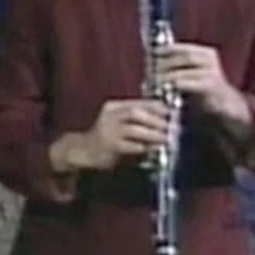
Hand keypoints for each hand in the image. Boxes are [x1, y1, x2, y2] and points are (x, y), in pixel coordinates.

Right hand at [51, 99, 173, 171]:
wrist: (83, 151)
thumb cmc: (106, 137)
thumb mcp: (118, 122)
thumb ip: (136, 119)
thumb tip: (163, 119)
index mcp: (113, 107)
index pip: (138, 103)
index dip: (156, 106)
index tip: (171, 112)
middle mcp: (109, 116)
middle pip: (136, 113)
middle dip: (156, 119)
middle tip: (172, 126)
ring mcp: (108, 131)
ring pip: (134, 129)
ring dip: (152, 134)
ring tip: (166, 138)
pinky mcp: (109, 146)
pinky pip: (129, 145)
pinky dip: (142, 146)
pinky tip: (152, 149)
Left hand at [155, 42, 247, 121]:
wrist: (225, 106)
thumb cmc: (202, 90)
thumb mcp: (189, 75)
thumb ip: (175, 68)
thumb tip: (151, 66)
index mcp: (205, 54)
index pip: (183, 48)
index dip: (167, 49)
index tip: (152, 53)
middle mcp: (210, 61)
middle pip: (183, 57)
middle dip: (164, 64)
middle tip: (150, 72)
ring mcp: (212, 73)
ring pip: (184, 71)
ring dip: (167, 76)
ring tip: (154, 82)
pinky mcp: (212, 88)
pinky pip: (190, 84)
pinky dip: (176, 86)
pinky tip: (166, 90)